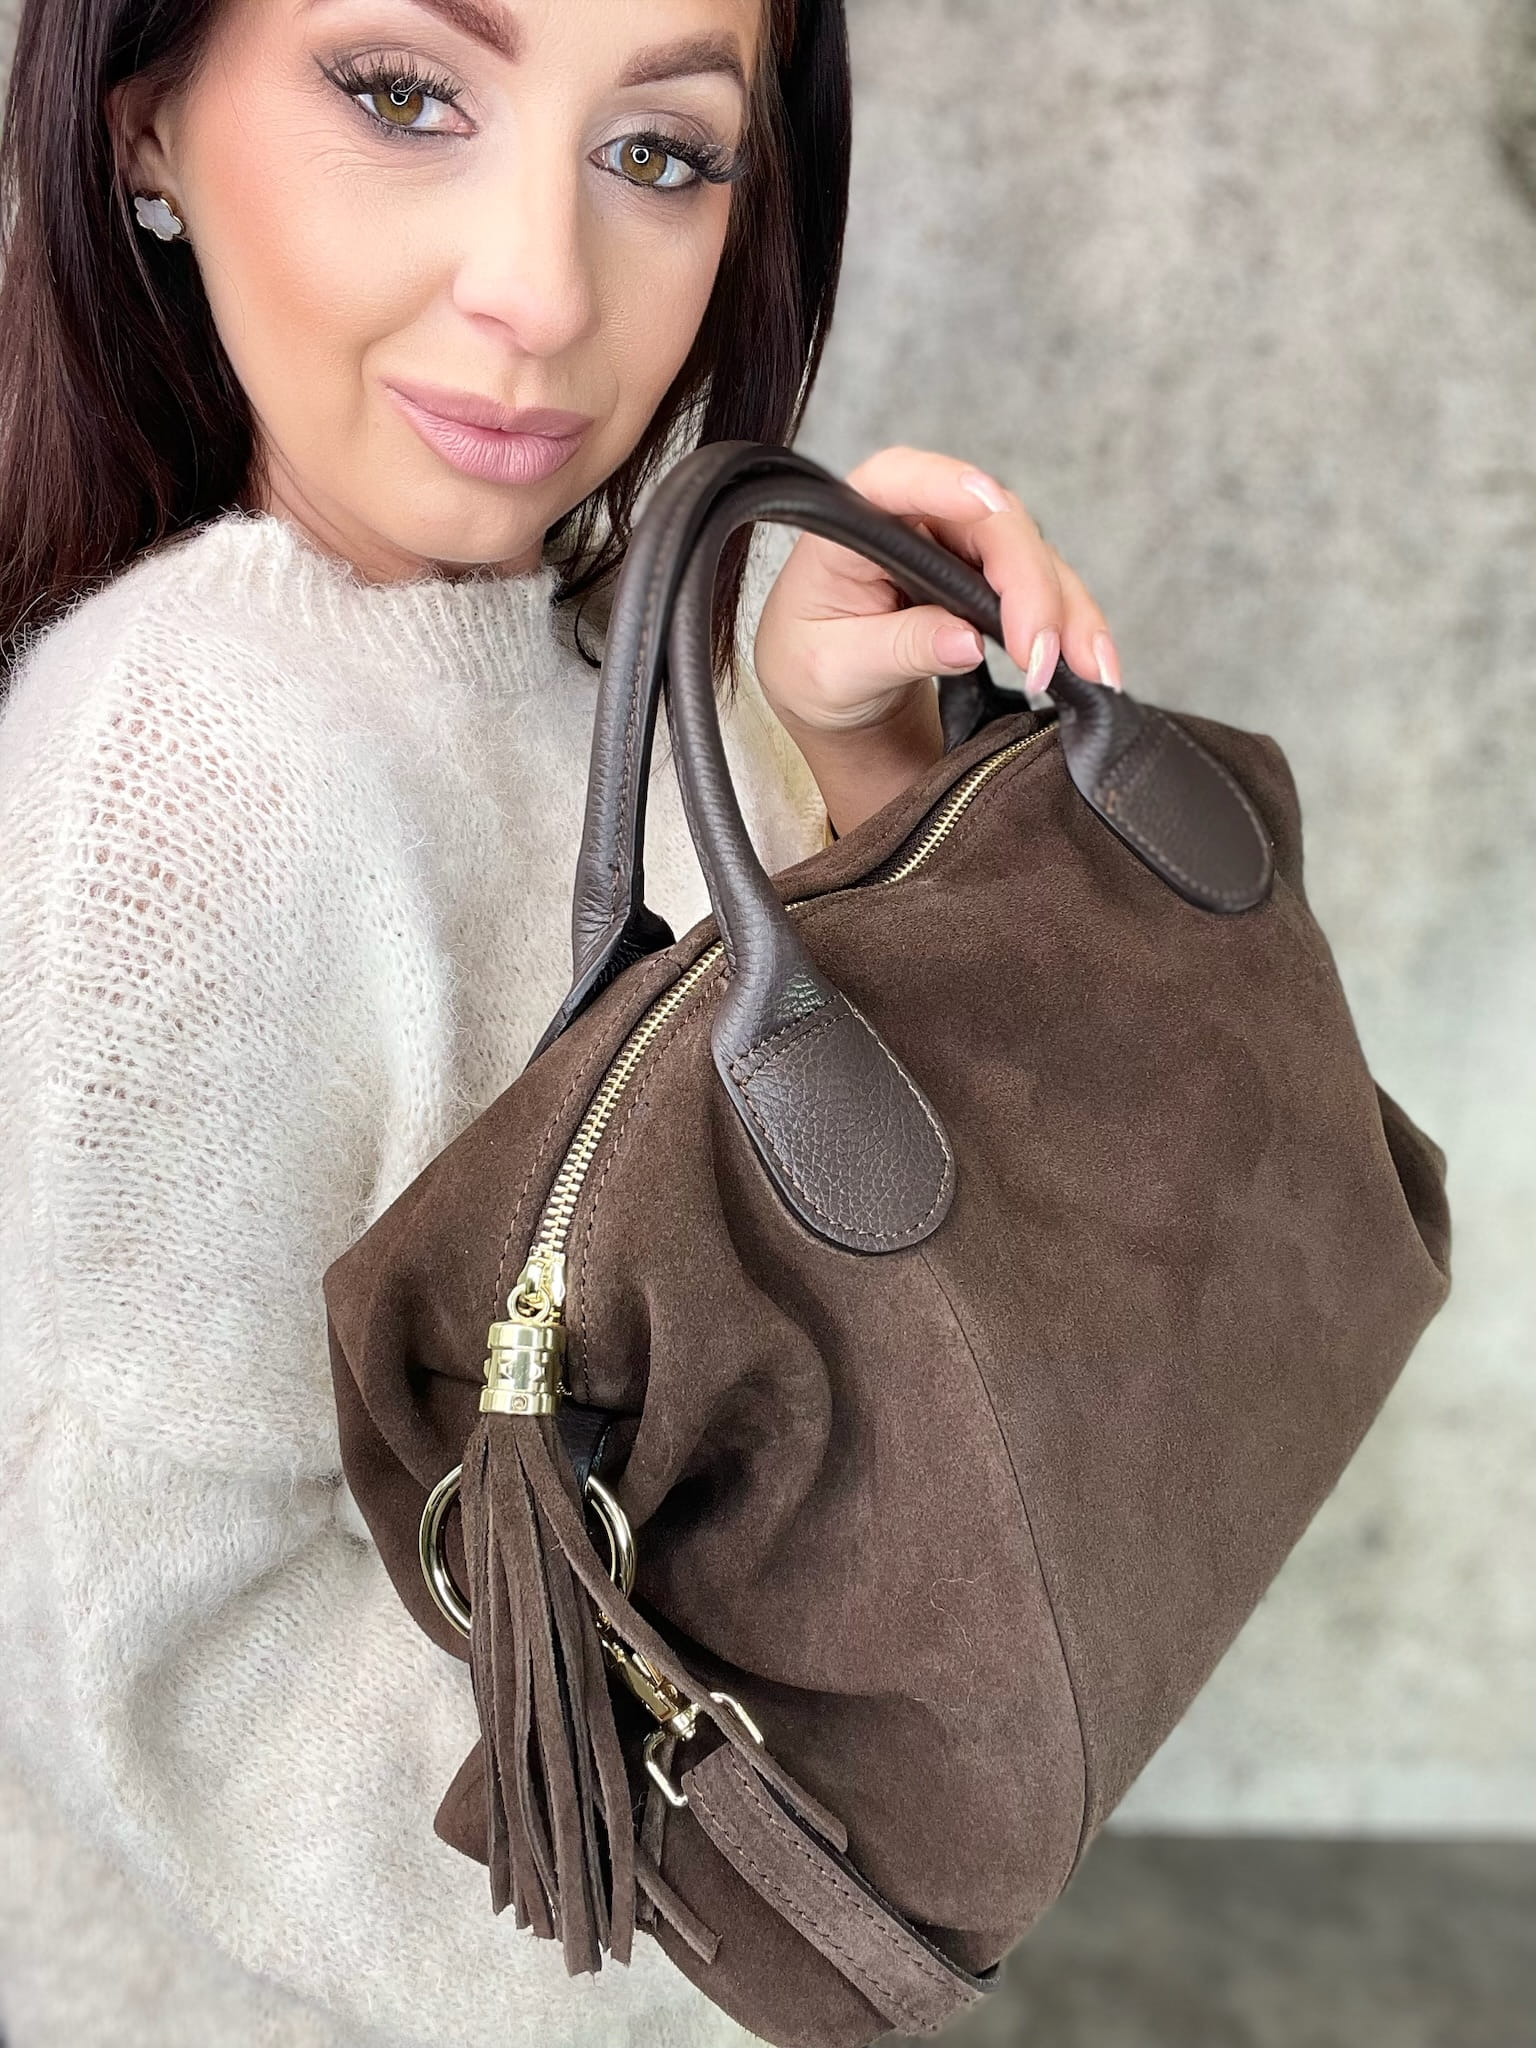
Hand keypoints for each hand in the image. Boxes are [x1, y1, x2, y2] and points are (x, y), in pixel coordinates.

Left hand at [752, 444, 1122, 738]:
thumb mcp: (832, 669)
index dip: (944, 480)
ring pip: (1033, 557)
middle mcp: (915, 519)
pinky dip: (1076, 629)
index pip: (894, 478)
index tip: (986, 504)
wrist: (831, 695)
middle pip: (990, 524)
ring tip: (1090, 673)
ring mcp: (961, 544)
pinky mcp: (995, 576)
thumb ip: (895, 649)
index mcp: (852, 524)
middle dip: (1029, 586)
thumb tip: (964, 640)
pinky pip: (1047, 592)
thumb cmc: (812, 666)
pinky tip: (1098, 667)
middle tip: (1040, 655)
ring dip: (1068, 613)